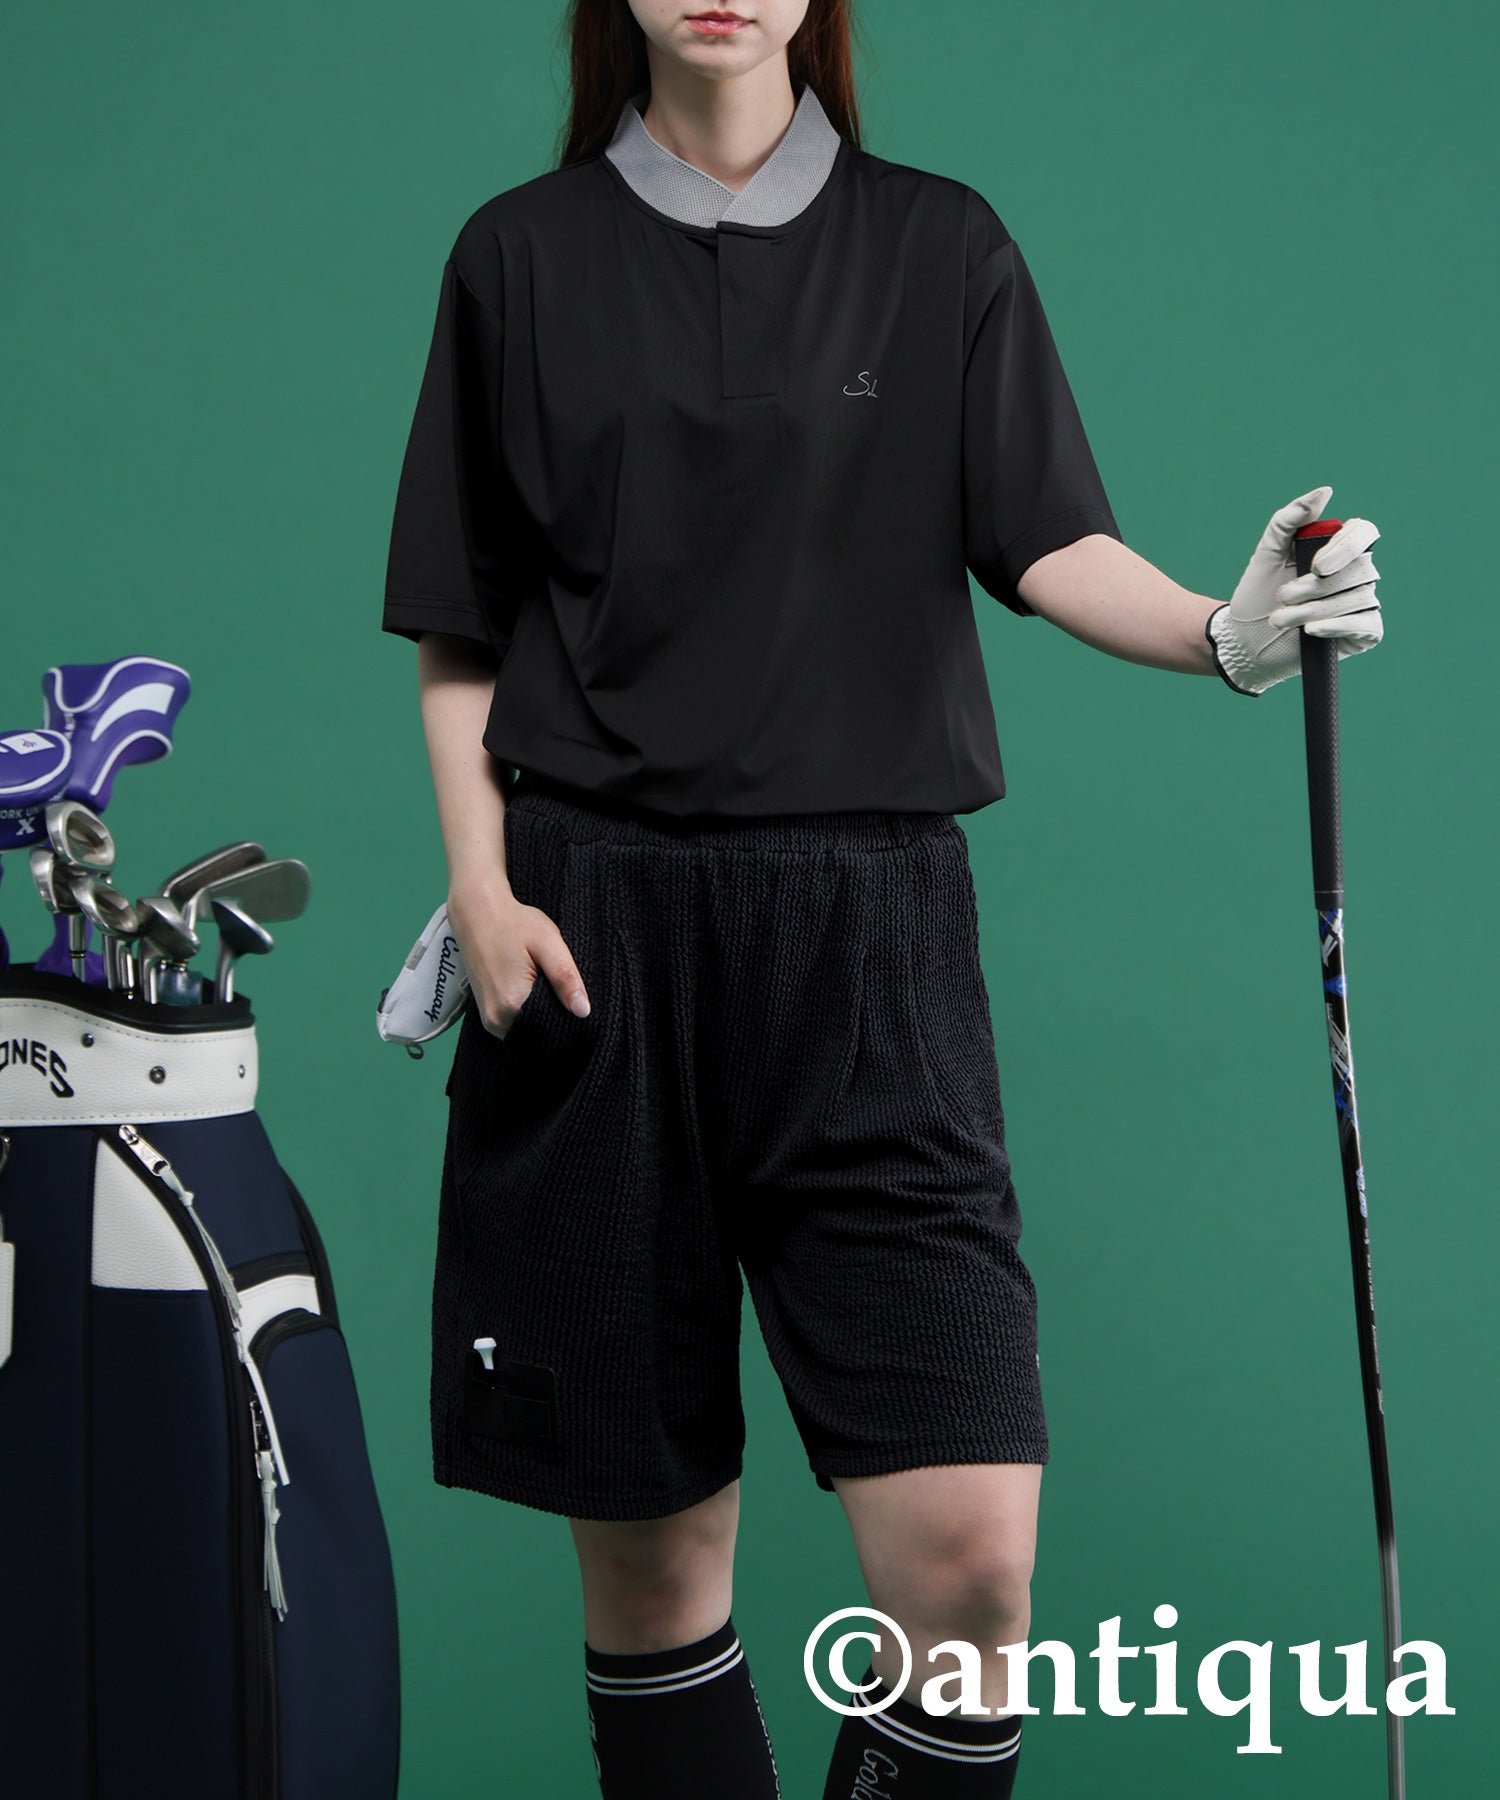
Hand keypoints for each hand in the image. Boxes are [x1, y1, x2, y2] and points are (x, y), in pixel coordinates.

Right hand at [446, 875, 589, 1038]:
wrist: (477, 913)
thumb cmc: (513, 924)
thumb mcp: (548, 943)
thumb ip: (566, 978)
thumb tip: (583, 1011)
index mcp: (512, 1004)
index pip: (552, 1030)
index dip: (568, 1020)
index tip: (574, 1000)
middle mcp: (497, 1020)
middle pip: (539, 1033)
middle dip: (555, 1017)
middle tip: (560, 988)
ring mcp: (489, 1021)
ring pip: (527, 1031)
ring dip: (541, 1015)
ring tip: (545, 987)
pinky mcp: (486, 1016)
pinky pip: (515, 1025)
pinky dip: (528, 1014)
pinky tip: (533, 991)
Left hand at [1207, 485, 1383, 695]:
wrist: (1246, 639)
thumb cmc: (1258, 594)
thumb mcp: (1267, 554)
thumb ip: (1288, 520)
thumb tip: (1324, 493)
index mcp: (1338, 550)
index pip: (1363, 533)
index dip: (1345, 548)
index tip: (1315, 566)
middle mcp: (1356, 574)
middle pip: (1358, 569)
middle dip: (1315, 587)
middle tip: (1281, 597)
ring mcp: (1362, 603)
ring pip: (1357, 598)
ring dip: (1312, 610)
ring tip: (1279, 619)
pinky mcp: (1363, 633)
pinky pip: (1367, 625)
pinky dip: (1337, 626)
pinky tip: (1310, 631)